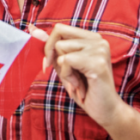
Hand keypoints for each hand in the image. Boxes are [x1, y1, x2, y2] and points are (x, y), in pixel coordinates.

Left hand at [30, 24, 139, 139]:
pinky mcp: (97, 62)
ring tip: (78, 81)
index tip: (50, 63)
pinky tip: (80, 85)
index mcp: (91, 38)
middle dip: (56, 58)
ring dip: (64, 70)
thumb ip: (52, 48)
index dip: (49, 45)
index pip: (60, 28)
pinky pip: (66, 60)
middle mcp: (97, 39)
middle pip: (58, 36)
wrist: (107, 111)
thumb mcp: (65, 66)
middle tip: (70, 76)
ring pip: (61, 48)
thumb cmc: (85, 89)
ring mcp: (99, 49)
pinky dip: (67, 76)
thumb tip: (32, 29)